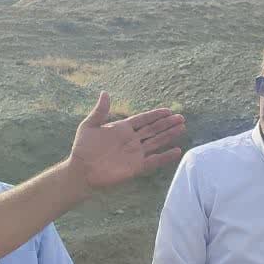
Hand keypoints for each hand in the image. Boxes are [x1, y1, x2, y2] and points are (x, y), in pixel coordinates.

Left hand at [67, 92, 185, 188]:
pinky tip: (176, 150)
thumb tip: (105, 93)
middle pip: (153, 130)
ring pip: (156, 142)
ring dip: (169, 135)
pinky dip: (165, 156)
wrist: (81, 170)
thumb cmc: (83, 148)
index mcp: (122, 129)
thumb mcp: (89, 126)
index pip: (143, 120)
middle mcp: (132, 140)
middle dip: (167, 124)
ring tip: (182, 128)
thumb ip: (100, 111)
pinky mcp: (136, 167)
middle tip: (181, 118)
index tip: (168, 110)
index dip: (156, 115)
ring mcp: (135, 153)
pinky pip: (154, 161)